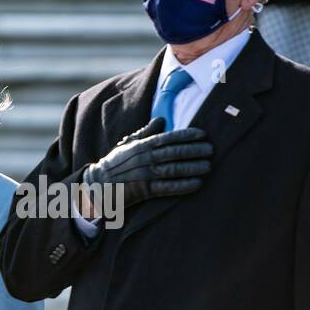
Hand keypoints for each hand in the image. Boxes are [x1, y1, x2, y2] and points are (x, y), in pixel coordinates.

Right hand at [80, 117, 213, 215]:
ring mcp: (145, 174)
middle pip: (174, 152)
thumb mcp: (128, 144)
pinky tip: (197, 184)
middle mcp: (145, 158)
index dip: (186, 135)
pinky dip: (183, 186)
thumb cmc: (115, 163)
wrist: (98, 184)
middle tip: (211, 149)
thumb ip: (146, 132)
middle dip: (194, 150)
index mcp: (143, 145)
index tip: (202, 134)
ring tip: (208, 166)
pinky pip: (167, 187)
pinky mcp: (145, 190)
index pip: (168, 137)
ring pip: (173, 169)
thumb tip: (162, 119)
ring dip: (192, 167)